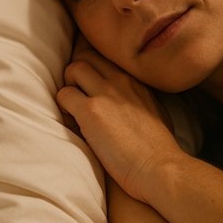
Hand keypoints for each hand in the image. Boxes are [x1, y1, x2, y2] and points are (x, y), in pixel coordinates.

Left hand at [57, 32, 182, 201]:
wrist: (159, 167)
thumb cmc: (158, 148)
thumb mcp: (155, 110)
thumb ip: (138, 97)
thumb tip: (126, 98)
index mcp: (136, 80)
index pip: (106, 55)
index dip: (92, 66)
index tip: (88, 82)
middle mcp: (121, 79)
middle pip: (87, 55)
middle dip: (77, 73)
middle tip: (78, 97)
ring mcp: (106, 93)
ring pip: (73, 68)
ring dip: (69, 87)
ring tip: (75, 110)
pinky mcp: (91, 111)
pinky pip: (63, 95)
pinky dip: (63, 108)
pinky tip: (74, 124)